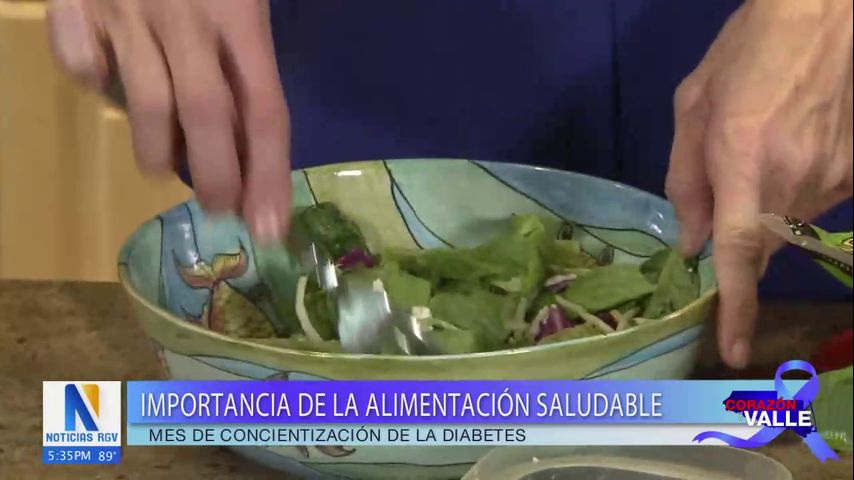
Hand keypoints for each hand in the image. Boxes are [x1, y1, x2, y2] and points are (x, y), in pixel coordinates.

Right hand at [46, 0, 291, 243]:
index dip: (269, 175)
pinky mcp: (74, 3)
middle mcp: (187, 22)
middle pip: (205, 119)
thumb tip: (253, 126)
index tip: (271, 228)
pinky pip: (80, 62)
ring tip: (164, 168)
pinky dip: (93, 84)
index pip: (264, 112)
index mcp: (241, 16)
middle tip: (220, 209)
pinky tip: (107, 88)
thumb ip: (250, 51)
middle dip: (216, 177)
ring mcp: (127, 13)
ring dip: (155, 151)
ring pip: (142, 103)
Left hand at [666, 0, 852, 368]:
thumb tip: (691, 243)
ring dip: (766, 205)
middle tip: (729, 179)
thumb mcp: (692, 107)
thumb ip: (685, 181)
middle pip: (760, 242)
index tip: (735, 349)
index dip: (736, 306)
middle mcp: (793, 178)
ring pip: (789, 223)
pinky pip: (815, 201)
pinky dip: (793, 188)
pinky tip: (792, 142)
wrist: (825, 12)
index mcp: (742, 159)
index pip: (738, 251)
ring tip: (763, 144)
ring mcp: (833, 176)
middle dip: (738, 232)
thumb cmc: (746, 52)